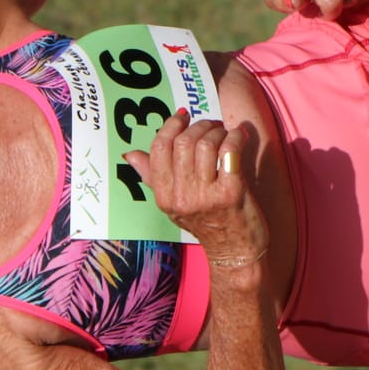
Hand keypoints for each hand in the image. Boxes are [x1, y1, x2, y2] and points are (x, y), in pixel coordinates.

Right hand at [121, 112, 269, 267]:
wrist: (235, 252)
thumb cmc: (206, 225)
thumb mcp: (174, 206)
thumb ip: (153, 179)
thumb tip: (129, 155)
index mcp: (164, 197)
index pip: (159, 149)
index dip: (170, 126)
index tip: (183, 116)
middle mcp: (182, 197)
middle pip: (183, 143)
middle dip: (199, 125)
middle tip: (211, 125)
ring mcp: (207, 195)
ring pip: (206, 144)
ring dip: (218, 130)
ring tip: (224, 132)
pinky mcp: (232, 193)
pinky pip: (229, 151)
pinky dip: (235, 137)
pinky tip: (238, 136)